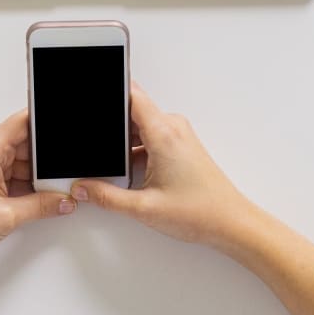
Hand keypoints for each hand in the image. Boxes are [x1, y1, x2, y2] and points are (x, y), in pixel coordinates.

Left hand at [0, 110, 72, 275]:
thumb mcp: (7, 216)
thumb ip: (42, 205)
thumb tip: (63, 200)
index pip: (25, 121)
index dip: (48, 125)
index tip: (65, 136)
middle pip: (25, 143)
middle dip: (45, 162)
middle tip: (62, 180)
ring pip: (18, 160)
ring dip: (33, 176)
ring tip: (47, 195)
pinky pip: (7, 172)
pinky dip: (21, 184)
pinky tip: (30, 199)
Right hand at [71, 84, 257, 248]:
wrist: (230, 222)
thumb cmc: (200, 211)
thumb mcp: (143, 207)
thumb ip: (106, 197)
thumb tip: (84, 188)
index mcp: (163, 133)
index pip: (131, 95)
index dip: (109, 92)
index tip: (91, 97)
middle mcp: (172, 128)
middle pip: (131, 112)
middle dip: (110, 127)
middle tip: (97, 149)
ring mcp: (177, 136)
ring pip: (139, 127)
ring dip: (123, 143)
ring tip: (113, 166)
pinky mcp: (179, 146)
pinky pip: (150, 137)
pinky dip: (135, 150)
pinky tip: (128, 173)